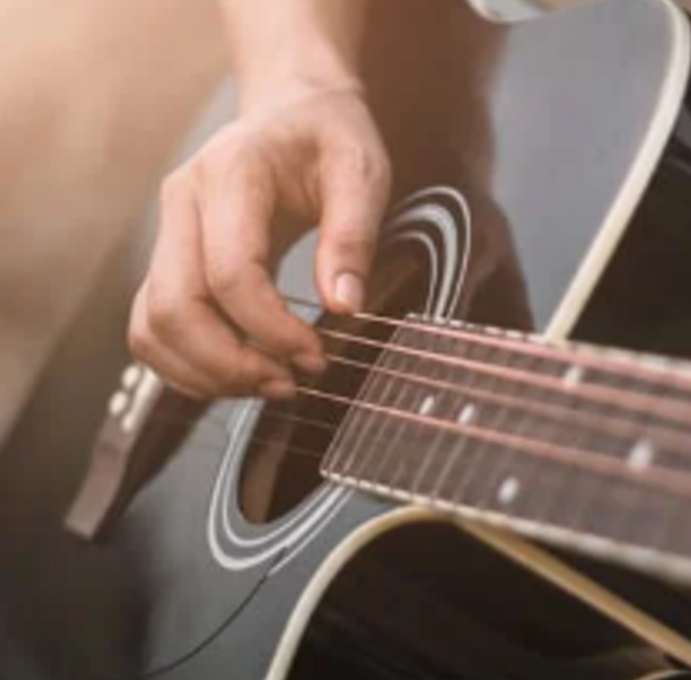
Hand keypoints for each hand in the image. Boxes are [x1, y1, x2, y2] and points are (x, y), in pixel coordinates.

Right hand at [128, 83, 391, 399]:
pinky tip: (240, 373)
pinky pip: (153, 324)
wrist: (293, 107)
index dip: (269, 329)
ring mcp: (167, 230)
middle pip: (175, 307)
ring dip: (205, 371)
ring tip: (270, 384)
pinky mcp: (168, 257)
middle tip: (291, 384)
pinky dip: (187, 363)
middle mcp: (184, 202)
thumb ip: (354, 237)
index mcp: (233, 174)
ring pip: (152, 324)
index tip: (316, 355)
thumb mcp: (362, 172)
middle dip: (231, 363)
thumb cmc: (330, 137)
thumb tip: (344, 306)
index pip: (229, 273)